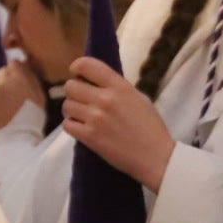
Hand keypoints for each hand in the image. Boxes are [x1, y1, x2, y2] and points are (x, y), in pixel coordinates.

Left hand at [0, 62, 43, 130]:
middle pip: (1, 73)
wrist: (19, 134)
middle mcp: (2, 79)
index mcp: (18, 75)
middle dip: (5, 80)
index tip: (17, 80)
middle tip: (10, 94)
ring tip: (2, 104)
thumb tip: (23, 64)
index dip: (15, 71)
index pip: (13, 63)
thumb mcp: (38, 92)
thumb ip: (30, 76)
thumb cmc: (33, 113)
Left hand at [62, 56, 178, 189]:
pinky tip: (82, 127)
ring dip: (73, 110)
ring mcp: (95, 118)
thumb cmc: (151, 128)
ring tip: (84, 116)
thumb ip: (118, 88)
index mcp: (120, 87)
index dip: (77, 67)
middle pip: (71, 86)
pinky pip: (67, 124)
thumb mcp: (140, 98)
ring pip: (67, 105)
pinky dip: (72, 125)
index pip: (87, 65)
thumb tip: (98, 83)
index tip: (77, 73)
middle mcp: (105, 99)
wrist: (155, 157)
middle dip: (74, 92)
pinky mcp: (89, 137)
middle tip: (82, 100)